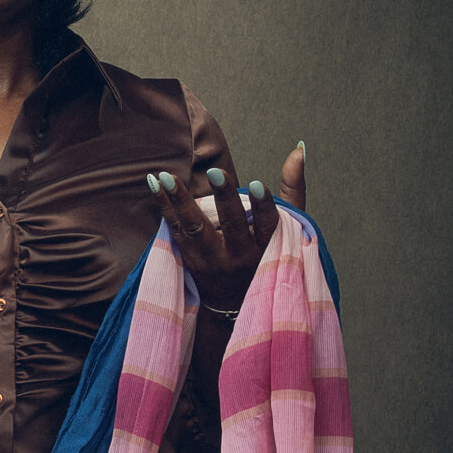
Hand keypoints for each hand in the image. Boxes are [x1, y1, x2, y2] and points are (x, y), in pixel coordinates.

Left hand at [147, 143, 305, 309]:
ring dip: (180, 201)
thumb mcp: (286, 230)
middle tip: (216, 172)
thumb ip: (291, 190)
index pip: (267, 225)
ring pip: (195, 229)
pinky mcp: (189, 258)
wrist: (232, 302)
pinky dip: (164, 206)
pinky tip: (155, 184)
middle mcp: (238, 257)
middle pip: (231, 226)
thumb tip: (298, 149)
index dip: (263, 205)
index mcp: (266, 248)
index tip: (258, 184)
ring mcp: (210, 260)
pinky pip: (175, 229)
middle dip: (224, 198)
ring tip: (167, 177)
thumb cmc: (264, 256)